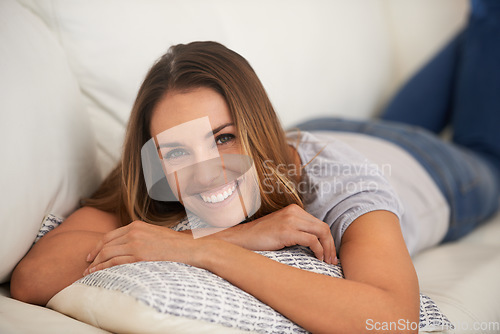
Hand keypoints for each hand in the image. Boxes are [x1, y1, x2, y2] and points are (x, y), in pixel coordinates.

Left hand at [83, 221, 200, 275]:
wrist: (188, 248)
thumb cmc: (174, 244)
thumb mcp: (154, 233)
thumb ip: (139, 235)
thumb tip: (127, 245)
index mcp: (136, 225)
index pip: (110, 235)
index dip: (98, 245)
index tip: (92, 254)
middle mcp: (133, 232)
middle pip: (106, 244)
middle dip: (93, 255)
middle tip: (87, 264)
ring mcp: (135, 244)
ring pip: (107, 254)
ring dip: (95, 264)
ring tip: (89, 272)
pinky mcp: (138, 256)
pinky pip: (114, 262)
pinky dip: (102, 268)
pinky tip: (97, 273)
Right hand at [213, 204, 336, 264]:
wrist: (241, 239)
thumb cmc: (261, 238)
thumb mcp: (282, 229)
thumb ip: (297, 230)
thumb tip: (316, 244)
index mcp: (294, 210)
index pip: (319, 223)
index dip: (328, 240)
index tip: (330, 254)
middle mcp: (294, 212)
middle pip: (323, 227)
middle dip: (331, 245)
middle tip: (332, 260)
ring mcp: (290, 220)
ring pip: (320, 232)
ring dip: (327, 249)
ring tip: (327, 261)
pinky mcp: (286, 231)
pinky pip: (311, 240)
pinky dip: (318, 250)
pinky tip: (318, 258)